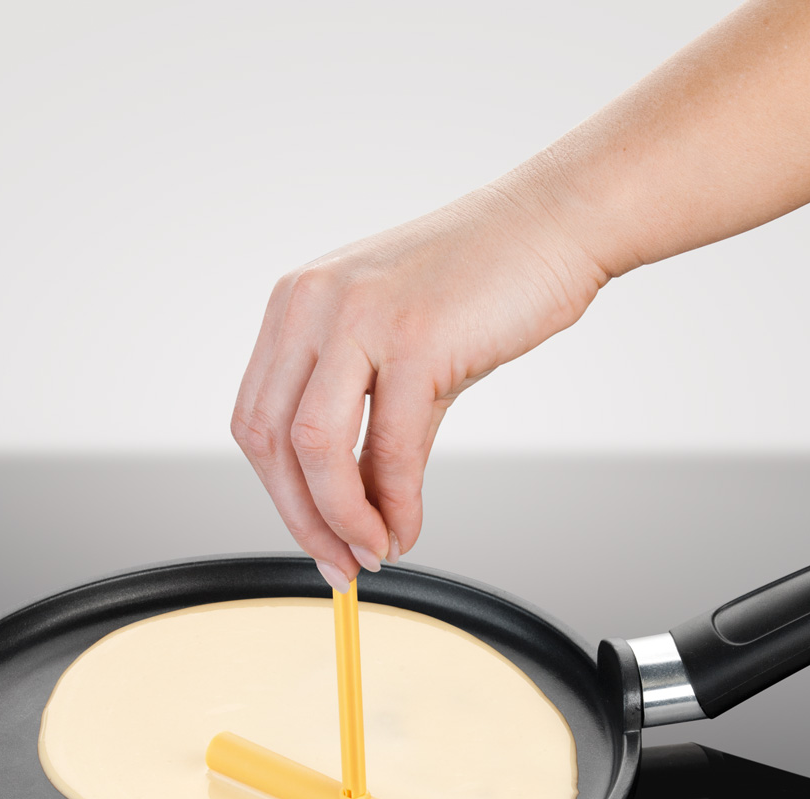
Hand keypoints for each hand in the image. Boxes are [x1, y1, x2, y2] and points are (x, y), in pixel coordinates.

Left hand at [231, 170, 606, 588]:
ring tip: (375, 551)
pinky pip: (388, 449)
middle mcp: (312, 305)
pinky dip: (396, 506)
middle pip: (269, 440)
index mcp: (296, 305)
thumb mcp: (402, 358)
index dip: (279, 494)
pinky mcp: (414, 339)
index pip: (257, 419)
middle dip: (301, 518)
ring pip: (315, 449)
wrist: (553, 225)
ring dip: (343, 520)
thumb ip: (368, 431)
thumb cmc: (481, 288)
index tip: (315, 537)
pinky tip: (408, 528)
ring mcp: (358, 318)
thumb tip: (357, 515)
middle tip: (339, 562)